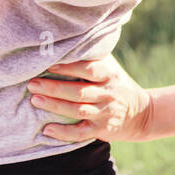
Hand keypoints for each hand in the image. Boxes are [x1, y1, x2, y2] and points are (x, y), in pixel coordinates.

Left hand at [28, 55, 153, 143]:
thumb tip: (67, 40)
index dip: (69, 67)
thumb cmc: (118, 85)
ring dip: (55, 106)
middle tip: (32, 83)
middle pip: (79, 91)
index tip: (49, 64)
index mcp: (110, 75)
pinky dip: (63, 133)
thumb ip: (94, 57)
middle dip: (54, 88)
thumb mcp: (112, 68)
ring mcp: (105, 113)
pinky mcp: (101, 130)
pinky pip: (80, 133)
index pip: (89, 70)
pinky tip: (47, 130)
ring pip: (78, 110)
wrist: (142, 114)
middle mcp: (108, 94)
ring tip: (35, 100)